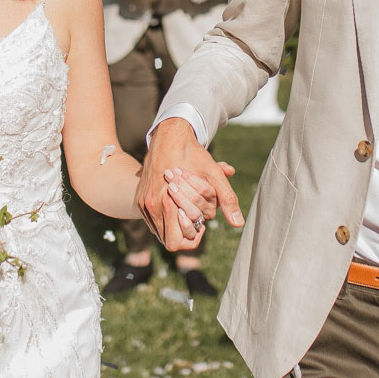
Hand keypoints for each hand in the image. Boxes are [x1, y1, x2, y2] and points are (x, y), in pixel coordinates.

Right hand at [138, 118, 242, 249]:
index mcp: (165, 203)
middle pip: (168, 239)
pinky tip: (177, 205)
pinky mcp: (139, 199)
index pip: (176, 241)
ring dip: (175, 225)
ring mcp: (142, 203)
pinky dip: (166, 218)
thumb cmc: (192, 154)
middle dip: (184, 231)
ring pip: (160, 231)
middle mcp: (150, 206)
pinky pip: (153, 220)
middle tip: (196, 216)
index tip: (202, 223)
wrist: (169, 135)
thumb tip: (239, 224)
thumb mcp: (213, 175)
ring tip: (187, 209)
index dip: (192, 236)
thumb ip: (227, 199)